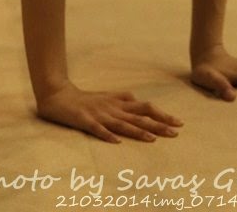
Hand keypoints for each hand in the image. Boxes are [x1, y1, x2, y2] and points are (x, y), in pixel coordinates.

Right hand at [37, 82, 182, 143]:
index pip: (145, 108)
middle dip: (158, 124)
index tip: (178, 122)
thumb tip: (140, 101)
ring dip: (137, 131)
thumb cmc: (86, 99)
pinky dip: (107, 135)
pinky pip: (97, 129)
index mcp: (119, 102)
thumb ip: (124, 100)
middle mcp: (113, 108)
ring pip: (122, 123)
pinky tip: (116, 142)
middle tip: (176, 132)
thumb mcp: (108, 97)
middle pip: (139, 116)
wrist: (58, 96)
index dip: (162, 114)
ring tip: (153, 139)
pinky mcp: (85, 120)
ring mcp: (99, 114)